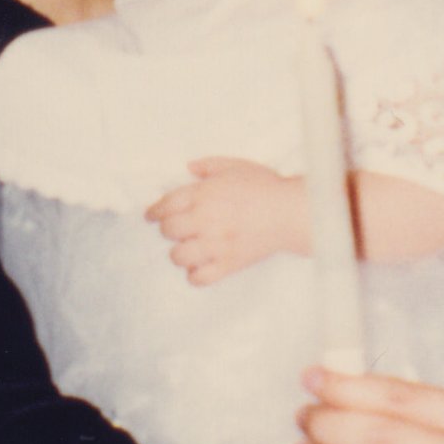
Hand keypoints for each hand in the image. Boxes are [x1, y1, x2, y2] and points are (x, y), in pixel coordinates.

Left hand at [146, 157, 303, 285]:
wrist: (292, 212)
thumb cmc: (266, 186)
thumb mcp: (236, 166)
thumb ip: (209, 165)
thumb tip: (188, 168)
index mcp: (204, 194)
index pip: (166, 205)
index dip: (155, 211)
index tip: (151, 216)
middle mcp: (205, 220)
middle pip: (169, 231)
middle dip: (168, 230)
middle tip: (176, 230)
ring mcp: (216, 245)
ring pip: (179, 256)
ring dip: (180, 253)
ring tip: (188, 249)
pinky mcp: (228, 265)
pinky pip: (200, 278)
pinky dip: (195, 275)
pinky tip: (201, 266)